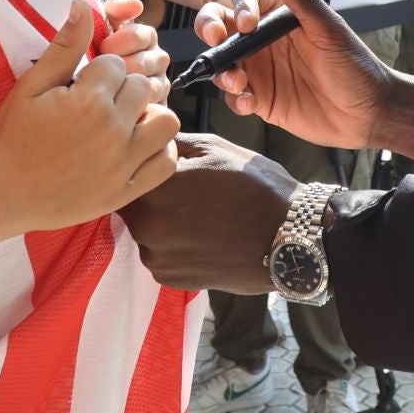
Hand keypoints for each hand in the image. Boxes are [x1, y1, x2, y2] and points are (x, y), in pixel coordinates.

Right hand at [0, 0, 180, 233]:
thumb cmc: (11, 136)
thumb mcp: (31, 87)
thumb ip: (64, 46)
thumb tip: (82, 5)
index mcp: (88, 101)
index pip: (117, 64)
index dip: (100, 70)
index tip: (83, 84)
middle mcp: (111, 130)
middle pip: (144, 87)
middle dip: (125, 88)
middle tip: (101, 101)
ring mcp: (121, 164)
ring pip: (166, 121)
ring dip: (151, 115)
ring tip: (125, 120)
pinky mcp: (125, 191)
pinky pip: (166, 163)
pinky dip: (159, 151)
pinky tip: (136, 145)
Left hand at [121, 133, 300, 292]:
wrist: (288, 240)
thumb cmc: (254, 187)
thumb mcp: (213, 148)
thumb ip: (170, 143)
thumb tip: (147, 134)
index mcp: (154, 191)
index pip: (125, 172)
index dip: (139, 165)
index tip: (157, 163)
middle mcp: (146, 228)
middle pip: (132, 205)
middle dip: (151, 195)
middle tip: (184, 189)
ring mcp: (157, 258)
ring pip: (145, 230)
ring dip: (161, 221)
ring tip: (196, 213)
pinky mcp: (170, 279)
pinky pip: (160, 254)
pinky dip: (172, 244)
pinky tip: (201, 234)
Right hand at [195, 0, 391, 150]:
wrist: (369, 113)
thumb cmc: (356, 66)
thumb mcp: (329, 31)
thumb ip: (301, 0)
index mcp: (281, 18)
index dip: (239, 6)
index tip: (246, 22)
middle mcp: (265, 41)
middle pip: (222, 27)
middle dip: (209, 29)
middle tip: (214, 41)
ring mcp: (261, 70)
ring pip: (223, 63)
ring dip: (222, 69)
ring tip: (237, 80)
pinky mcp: (262, 99)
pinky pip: (236, 97)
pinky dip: (236, 99)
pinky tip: (250, 102)